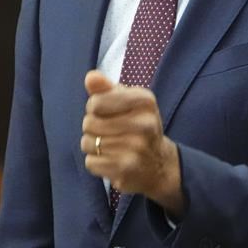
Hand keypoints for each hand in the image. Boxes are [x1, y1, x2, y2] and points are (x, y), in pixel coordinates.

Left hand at [81, 70, 184, 216]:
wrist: (158, 163)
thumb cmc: (138, 125)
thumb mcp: (128, 101)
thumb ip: (106, 88)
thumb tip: (90, 77)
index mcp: (145, 101)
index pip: (96, 102)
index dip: (94, 107)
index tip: (106, 111)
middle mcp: (144, 124)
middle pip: (89, 123)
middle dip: (92, 127)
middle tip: (109, 131)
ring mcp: (136, 148)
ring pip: (88, 143)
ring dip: (93, 145)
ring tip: (110, 145)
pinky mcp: (126, 169)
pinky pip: (91, 162)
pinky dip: (96, 162)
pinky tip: (111, 160)